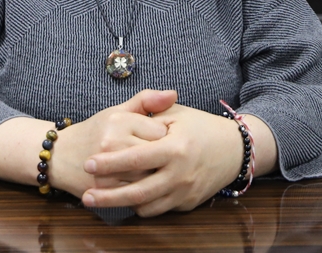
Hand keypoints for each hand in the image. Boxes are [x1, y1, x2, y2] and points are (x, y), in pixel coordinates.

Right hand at [51, 89, 176, 195]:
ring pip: (149, 176)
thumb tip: (174, 93)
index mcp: (119, 121)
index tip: (160, 138)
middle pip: (157, 155)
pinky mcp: (105, 188)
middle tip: (161, 157)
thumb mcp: (118, 111)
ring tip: (154, 170)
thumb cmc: (95, 131)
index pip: (161, 131)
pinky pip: (136, 193)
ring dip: (155, 176)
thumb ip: (146, 100)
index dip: (165, 136)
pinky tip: (143, 184)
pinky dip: (143, 190)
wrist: (60, 156)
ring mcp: (108, 168)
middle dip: (162, 158)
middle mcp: (113, 142)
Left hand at [80, 99, 249, 216]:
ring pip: (147, 207)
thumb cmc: (200, 126)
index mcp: (175, 148)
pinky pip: (159, 209)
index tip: (89, 163)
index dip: (111, 163)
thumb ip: (148, 110)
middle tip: (86, 195)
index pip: (136, 159)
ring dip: (122, 205)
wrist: (235, 150)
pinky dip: (142, 206)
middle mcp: (180, 174)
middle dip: (108, 196)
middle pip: (138, 192)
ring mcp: (185, 192)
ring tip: (100, 198)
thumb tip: (121, 115)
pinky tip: (126, 199)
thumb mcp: (176, 113)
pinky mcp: (188, 204)